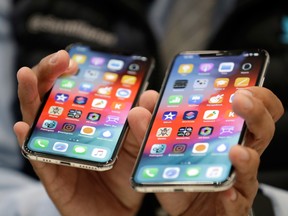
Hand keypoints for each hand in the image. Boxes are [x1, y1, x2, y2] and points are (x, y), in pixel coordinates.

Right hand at [13, 50, 153, 215]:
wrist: (119, 211)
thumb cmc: (124, 176)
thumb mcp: (137, 147)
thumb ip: (142, 124)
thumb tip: (149, 95)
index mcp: (85, 121)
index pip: (71, 90)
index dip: (68, 72)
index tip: (74, 58)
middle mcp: (66, 131)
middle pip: (50, 98)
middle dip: (49, 74)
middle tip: (59, 60)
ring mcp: (56, 150)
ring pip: (37, 121)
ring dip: (30, 97)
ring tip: (26, 76)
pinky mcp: (53, 175)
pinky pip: (37, 156)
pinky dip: (29, 141)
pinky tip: (26, 127)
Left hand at [128, 87, 282, 215]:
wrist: (188, 210)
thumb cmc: (185, 174)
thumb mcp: (167, 148)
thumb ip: (155, 126)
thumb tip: (145, 103)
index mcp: (227, 132)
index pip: (251, 107)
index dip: (253, 93)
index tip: (239, 83)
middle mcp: (239, 151)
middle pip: (261, 128)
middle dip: (255, 112)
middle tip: (240, 100)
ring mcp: (238, 178)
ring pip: (254, 163)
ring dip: (246, 155)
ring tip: (235, 150)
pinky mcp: (233, 203)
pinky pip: (238, 200)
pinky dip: (233, 196)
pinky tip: (226, 192)